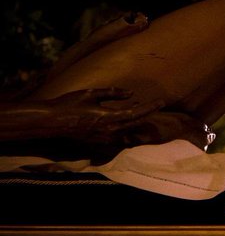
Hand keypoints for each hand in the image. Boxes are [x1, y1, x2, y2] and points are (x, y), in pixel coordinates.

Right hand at [40, 89, 165, 142]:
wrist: (51, 121)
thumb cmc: (70, 104)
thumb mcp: (91, 93)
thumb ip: (112, 93)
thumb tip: (131, 94)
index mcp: (109, 118)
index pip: (136, 113)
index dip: (150, 107)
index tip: (161, 101)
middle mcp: (109, 131)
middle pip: (136, 124)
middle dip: (148, 115)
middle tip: (157, 105)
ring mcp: (104, 138)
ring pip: (129, 133)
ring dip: (139, 123)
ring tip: (144, 112)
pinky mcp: (99, 142)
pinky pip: (120, 138)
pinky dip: (128, 131)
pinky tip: (129, 123)